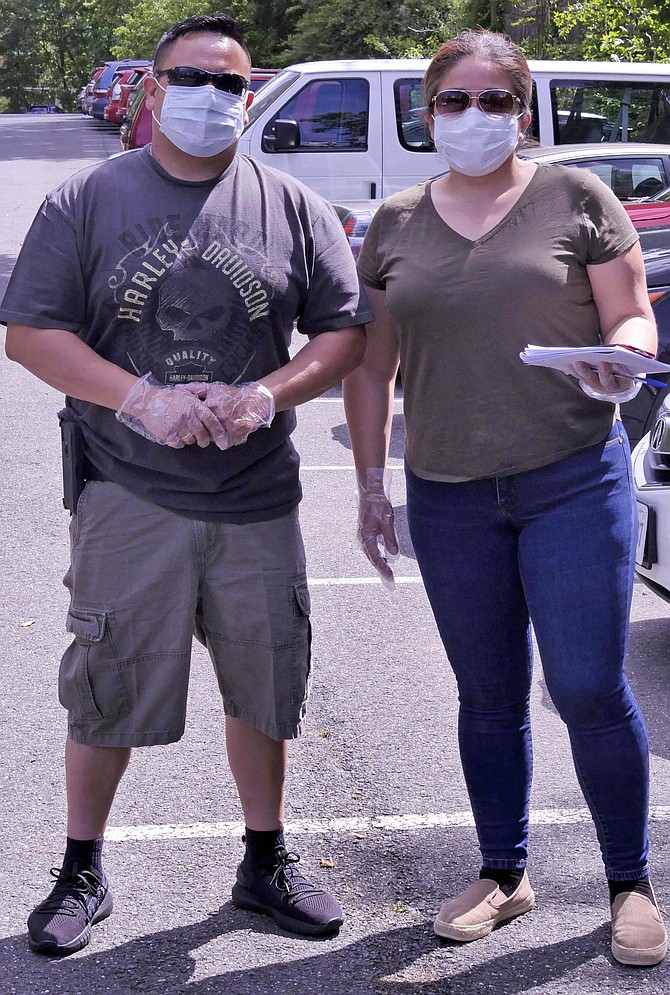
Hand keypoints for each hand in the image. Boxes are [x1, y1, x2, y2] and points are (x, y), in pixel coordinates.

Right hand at [115, 373, 226, 447]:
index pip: (211, 420)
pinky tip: (175, 435)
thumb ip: (198, 405)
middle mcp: (187, 416)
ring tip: (183, 431)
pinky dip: (179, 442)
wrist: (147, 401)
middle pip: (202, 434)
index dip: (218, 432)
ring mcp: (177, 426)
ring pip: (190, 440)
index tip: (223, 441)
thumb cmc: (167, 398)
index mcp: (194, 406)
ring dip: (189, 439)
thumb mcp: (186, 396)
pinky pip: (179, 444)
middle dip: (204, 440)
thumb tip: (212, 415)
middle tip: (203, 441)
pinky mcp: (168, 434)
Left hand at [177, 381, 274, 448]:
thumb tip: (178, 388)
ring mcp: (231, 427)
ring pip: (217, 439)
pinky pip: (228, 442)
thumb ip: (195, 389)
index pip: (197, 421)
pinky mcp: (239, 434)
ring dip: (217, 437)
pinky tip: (228, 433)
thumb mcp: (213, 388)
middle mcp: (221, 417)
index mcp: (212, 406)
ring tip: (219, 430)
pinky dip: (227, 440)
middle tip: (208, 429)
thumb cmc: (233, 394)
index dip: (196, 423)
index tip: (197, 423)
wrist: (255, 399)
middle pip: (206, 432)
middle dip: (206, 432)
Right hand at [356, 468, 399, 590]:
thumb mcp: (387, 523)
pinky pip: (372, 548)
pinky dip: (379, 555)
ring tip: (388, 575)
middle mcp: (363, 539)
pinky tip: (385, 559)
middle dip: (382, 571)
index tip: (391, 579)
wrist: (371, 493)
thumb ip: (390, 540)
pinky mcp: (367, 532)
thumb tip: (393, 556)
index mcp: (366, 538)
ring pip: (372, 554)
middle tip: (390, 583)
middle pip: (373, 559)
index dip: (384, 570)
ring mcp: (364, 536)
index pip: (376, 559)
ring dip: (380, 564)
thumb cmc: (377, 506)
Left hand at [569, 361, 641, 402]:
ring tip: (578, 362)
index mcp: (624, 384)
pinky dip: (573, 370)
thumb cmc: (623, 364)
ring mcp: (597, 386)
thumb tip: (623, 350)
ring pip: (590, 380)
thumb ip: (625, 359)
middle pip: (606, 381)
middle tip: (602, 362)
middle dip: (604, 372)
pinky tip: (568, 363)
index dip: (621, 372)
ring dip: (583, 371)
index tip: (619, 364)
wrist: (615, 373)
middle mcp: (610, 388)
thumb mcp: (627, 364)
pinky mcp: (587, 381)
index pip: (624, 380)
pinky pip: (579, 376)